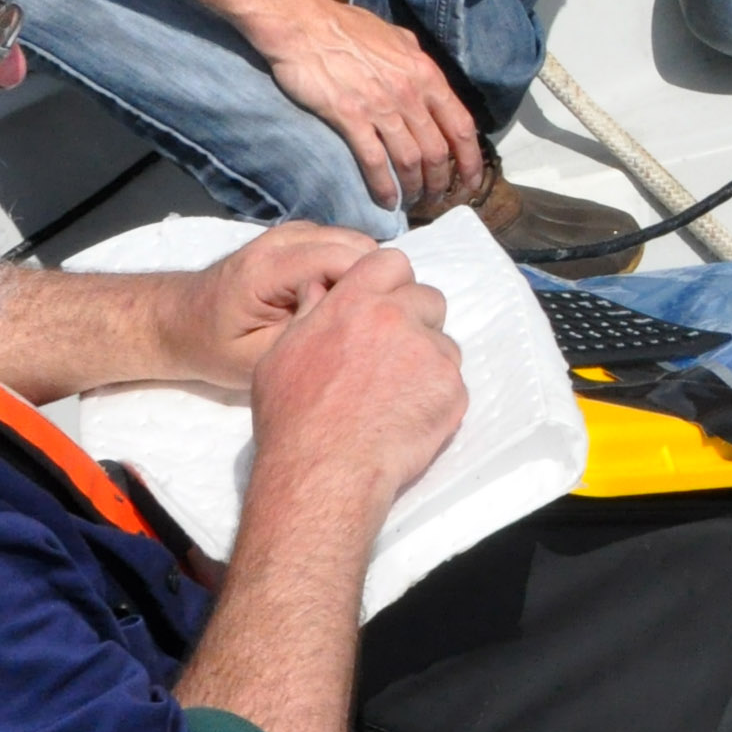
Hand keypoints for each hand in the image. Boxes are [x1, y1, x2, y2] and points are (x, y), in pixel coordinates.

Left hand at [158, 221, 391, 388]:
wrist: (180, 320)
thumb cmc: (214, 346)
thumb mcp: (258, 358)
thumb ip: (304, 334)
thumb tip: (354, 319)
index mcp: (266, 269)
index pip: (341, 258)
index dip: (373, 286)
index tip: (385, 320)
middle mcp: (280, 240)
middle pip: (356, 244)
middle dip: (375, 279)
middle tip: (378, 321)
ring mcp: (289, 233)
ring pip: (354, 241)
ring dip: (366, 273)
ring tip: (360, 312)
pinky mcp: (297, 236)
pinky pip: (343, 244)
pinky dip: (354, 267)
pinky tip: (343, 299)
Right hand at [242, 243, 464, 508]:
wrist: (325, 470)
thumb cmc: (293, 417)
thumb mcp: (279, 355)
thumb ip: (309, 315)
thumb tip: (321, 287)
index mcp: (354, 303)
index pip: (391, 262)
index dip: (390, 281)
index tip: (384, 305)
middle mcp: (397, 318)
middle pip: (428, 298)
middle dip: (416, 320)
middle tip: (394, 356)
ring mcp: (430, 353)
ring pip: (443, 343)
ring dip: (428, 361)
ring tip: (398, 396)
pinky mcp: (452, 388)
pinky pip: (452, 382)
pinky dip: (436, 397)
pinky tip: (409, 419)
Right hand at [246, 0, 481, 219]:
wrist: (303, 23)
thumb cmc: (346, 27)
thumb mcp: (395, 37)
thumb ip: (415, 60)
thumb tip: (425, 74)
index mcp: (425, 74)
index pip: (461, 126)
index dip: (470, 160)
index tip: (470, 182)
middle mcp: (410, 93)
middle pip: (438, 151)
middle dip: (440, 182)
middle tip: (435, 199)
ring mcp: (381, 106)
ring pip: (410, 160)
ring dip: (414, 188)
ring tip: (411, 202)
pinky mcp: (350, 117)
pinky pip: (375, 161)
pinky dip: (384, 186)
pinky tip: (386, 201)